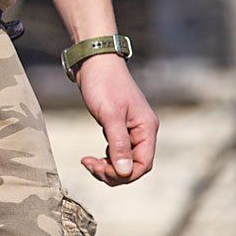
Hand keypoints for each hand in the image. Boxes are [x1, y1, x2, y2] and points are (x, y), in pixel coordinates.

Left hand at [75, 57, 157, 185]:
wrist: (94, 61)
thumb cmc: (103, 83)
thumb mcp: (110, 116)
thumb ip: (118, 145)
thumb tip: (124, 172)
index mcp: (146, 128)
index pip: (143, 164)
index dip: (124, 174)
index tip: (101, 169)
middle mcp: (143, 131)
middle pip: (134, 166)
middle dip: (113, 172)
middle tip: (90, 166)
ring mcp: (132, 130)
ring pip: (125, 161)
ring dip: (107, 168)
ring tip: (88, 162)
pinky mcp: (119, 128)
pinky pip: (117, 153)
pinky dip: (105, 159)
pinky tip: (91, 157)